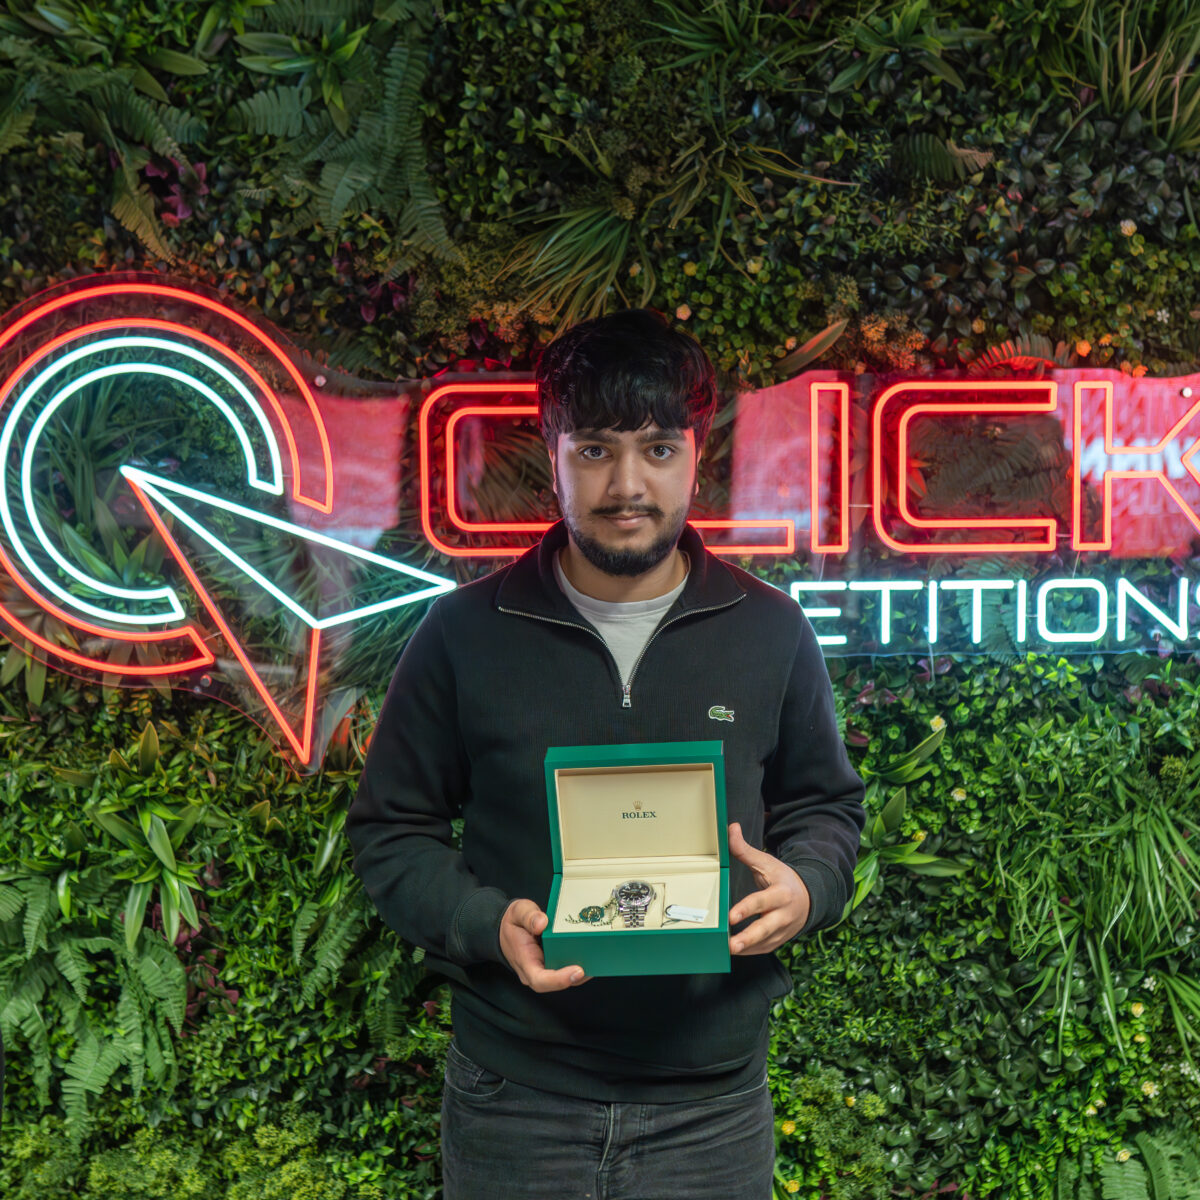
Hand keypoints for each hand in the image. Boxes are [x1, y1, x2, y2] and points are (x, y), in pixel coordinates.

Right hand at [499, 899, 590, 991]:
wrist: (505, 929)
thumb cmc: (513, 922)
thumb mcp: (518, 912)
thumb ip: (529, 916)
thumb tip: (542, 923)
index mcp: (524, 961)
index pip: (540, 979)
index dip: (560, 979)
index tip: (577, 971)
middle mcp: (535, 971)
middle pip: (557, 982)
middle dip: (577, 977)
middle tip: (595, 963)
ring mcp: (544, 969)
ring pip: (565, 978)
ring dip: (582, 972)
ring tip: (599, 959)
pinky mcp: (552, 964)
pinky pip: (566, 969)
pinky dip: (580, 964)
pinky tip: (592, 955)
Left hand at [726, 822, 810, 954]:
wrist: (809, 898)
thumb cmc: (783, 879)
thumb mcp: (767, 862)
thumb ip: (746, 850)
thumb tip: (731, 829)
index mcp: (781, 893)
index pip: (761, 902)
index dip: (746, 909)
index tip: (731, 916)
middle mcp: (784, 914)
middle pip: (766, 928)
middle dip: (749, 937)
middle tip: (732, 944)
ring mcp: (784, 930)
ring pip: (765, 942)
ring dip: (748, 948)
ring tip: (729, 950)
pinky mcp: (780, 940)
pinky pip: (765, 949)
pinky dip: (751, 951)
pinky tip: (737, 951)